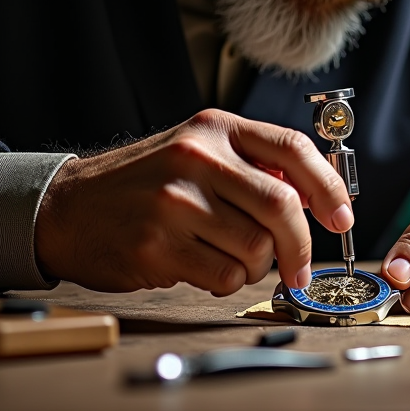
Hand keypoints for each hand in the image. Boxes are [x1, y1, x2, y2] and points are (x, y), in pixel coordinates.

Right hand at [35, 109, 353, 294]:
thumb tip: (315, 195)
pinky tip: (205, 268)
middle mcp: (197, 157)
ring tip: (231, 259)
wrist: (68, 208)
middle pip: (282, 203)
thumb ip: (252, 165)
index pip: (292, 148)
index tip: (341, 216)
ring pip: (256, 247)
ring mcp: (175, 201)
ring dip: (257, 266)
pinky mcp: (157, 245)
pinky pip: (225, 275)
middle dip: (302, 244)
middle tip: (301, 268)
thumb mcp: (197, 152)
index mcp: (214, 129)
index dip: (328, 186)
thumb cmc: (143, 184)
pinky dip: (228, 281)